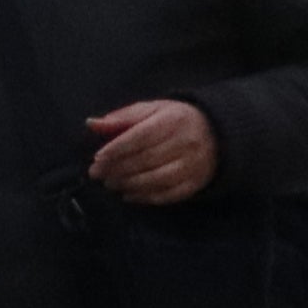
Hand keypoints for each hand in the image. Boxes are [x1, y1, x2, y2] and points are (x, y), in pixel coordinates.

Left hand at [84, 99, 220, 204]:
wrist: (216, 131)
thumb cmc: (174, 119)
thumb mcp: (151, 110)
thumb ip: (122, 118)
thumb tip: (91, 123)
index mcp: (173, 121)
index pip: (140, 137)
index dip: (117, 149)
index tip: (97, 158)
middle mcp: (186, 143)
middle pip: (147, 159)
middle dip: (118, 168)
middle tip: (97, 174)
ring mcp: (194, 165)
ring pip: (158, 179)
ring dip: (130, 184)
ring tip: (110, 184)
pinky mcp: (197, 182)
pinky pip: (170, 193)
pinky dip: (147, 197)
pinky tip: (129, 195)